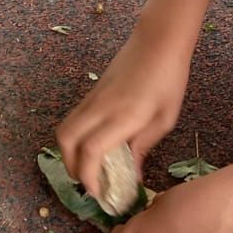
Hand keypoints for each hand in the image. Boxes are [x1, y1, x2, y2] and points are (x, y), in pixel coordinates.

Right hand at [56, 25, 192, 196]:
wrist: (157, 40)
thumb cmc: (168, 79)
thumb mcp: (164, 119)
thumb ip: (143, 147)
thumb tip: (132, 176)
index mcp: (124, 116)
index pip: (92, 151)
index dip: (90, 176)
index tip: (99, 192)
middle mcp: (101, 108)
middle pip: (66, 141)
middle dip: (72, 167)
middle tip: (89, 182)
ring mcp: (92, 98)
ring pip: (64, 129)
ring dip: (69, 153)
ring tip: (88, 167)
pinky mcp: (91, 93)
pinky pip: (73, 119)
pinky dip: (75, 138)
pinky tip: (92, 146)